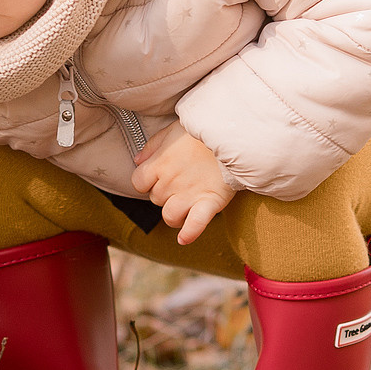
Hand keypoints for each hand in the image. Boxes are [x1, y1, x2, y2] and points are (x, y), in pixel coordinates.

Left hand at [130, 123, 235, 246]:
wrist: (232, 134)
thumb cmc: (201, 131)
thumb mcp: (171, 130)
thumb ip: (152, 146)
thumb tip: (137, 161)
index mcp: (159, 164)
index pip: (138, 183)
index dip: (146, 182)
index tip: (158, 177)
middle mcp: (169, 182)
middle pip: (155, 199)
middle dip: (165, 195)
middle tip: (181, 184)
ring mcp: (188, 194)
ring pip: (169, 216)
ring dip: (174, 214)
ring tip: (185, 207)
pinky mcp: (209, 202)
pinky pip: (194, 225)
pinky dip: (189, 233)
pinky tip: (184, 239)